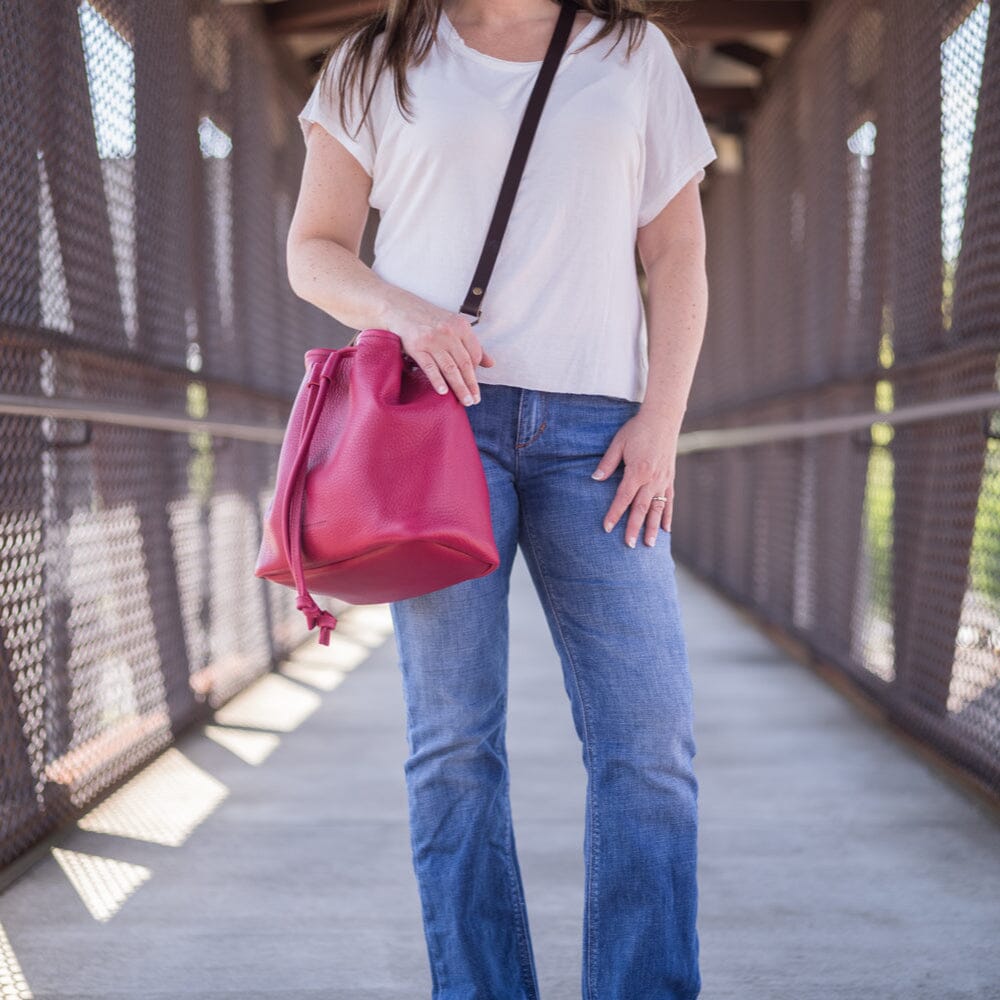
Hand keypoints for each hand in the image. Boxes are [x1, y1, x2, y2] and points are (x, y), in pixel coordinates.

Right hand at [382, 292, 495, 405]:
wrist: (400, 308)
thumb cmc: (429, 320)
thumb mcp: (453, 326)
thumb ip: (472, 344)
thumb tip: (491, 363)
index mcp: (461, 326)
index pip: (475, 354)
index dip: (476, 372)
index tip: (474, 386)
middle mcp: (448, 332)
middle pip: (465, 363)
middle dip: (471, 384)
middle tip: (475, 400)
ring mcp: (432, 340)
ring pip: (450, 368)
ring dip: (459, 387)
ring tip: (465, 401)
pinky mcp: (417, 347)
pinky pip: (430, 367)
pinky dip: (437, 380)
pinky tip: (443, 392)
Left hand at [591, 410, 676, 546]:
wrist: (662, 419)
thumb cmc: (637, 430)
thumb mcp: (618, 443)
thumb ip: (607, 463)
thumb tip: (595, 479)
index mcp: (638, 471)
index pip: (623, 498)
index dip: (615, 514)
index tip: (607, 528)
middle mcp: (652, 479)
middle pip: (641, 509)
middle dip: (634, 528)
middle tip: (629, 545)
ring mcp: (663, 481)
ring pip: (658, 509)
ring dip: (653, 528)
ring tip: (649, 545)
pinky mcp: (670, 479)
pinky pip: (669, 502)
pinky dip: (667, 516)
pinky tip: (665, 530)